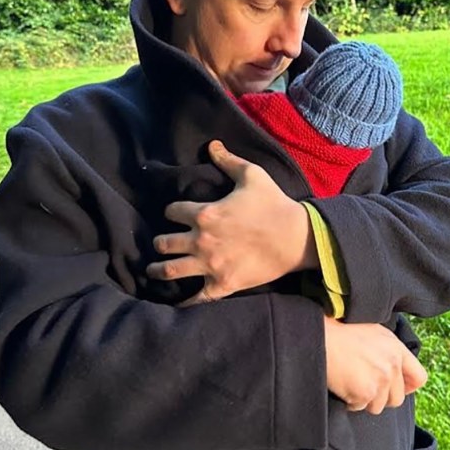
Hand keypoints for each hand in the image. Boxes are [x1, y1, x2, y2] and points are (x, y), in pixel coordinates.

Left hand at [146, 141, 318, 304]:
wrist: (296, 238)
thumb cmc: (274, 204)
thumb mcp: (252, 175)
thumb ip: (228, 161)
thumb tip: (212, 145)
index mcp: (204, 214)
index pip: (172, 211)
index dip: (171, 211)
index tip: (173, 214)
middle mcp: (200, 241)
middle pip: (164, 243)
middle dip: (160, 242)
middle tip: (160, 244)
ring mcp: (209, 265)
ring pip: (170, 270)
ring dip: (157, 269)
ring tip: (152, 270)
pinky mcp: (221, 284)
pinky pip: (196, 298)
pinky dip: (183, 302)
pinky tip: (175, 303)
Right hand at [323, 318, 427, 414]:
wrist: (320, 337)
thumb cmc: (341, 331)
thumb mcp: (373, 332)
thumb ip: (389, 351)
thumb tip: (394, 369)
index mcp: (396, 349)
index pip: (419, 378)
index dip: (407, 387)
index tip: (395, 388)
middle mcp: (392, 366)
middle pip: (398, 398)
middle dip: (382, 397)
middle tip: (366, 387)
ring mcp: (379, 381)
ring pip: (378, 406)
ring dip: (364, 400)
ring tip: (351, 383)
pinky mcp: (364, 393)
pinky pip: (359, 407)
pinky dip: (349, 401)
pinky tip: (342, 385)